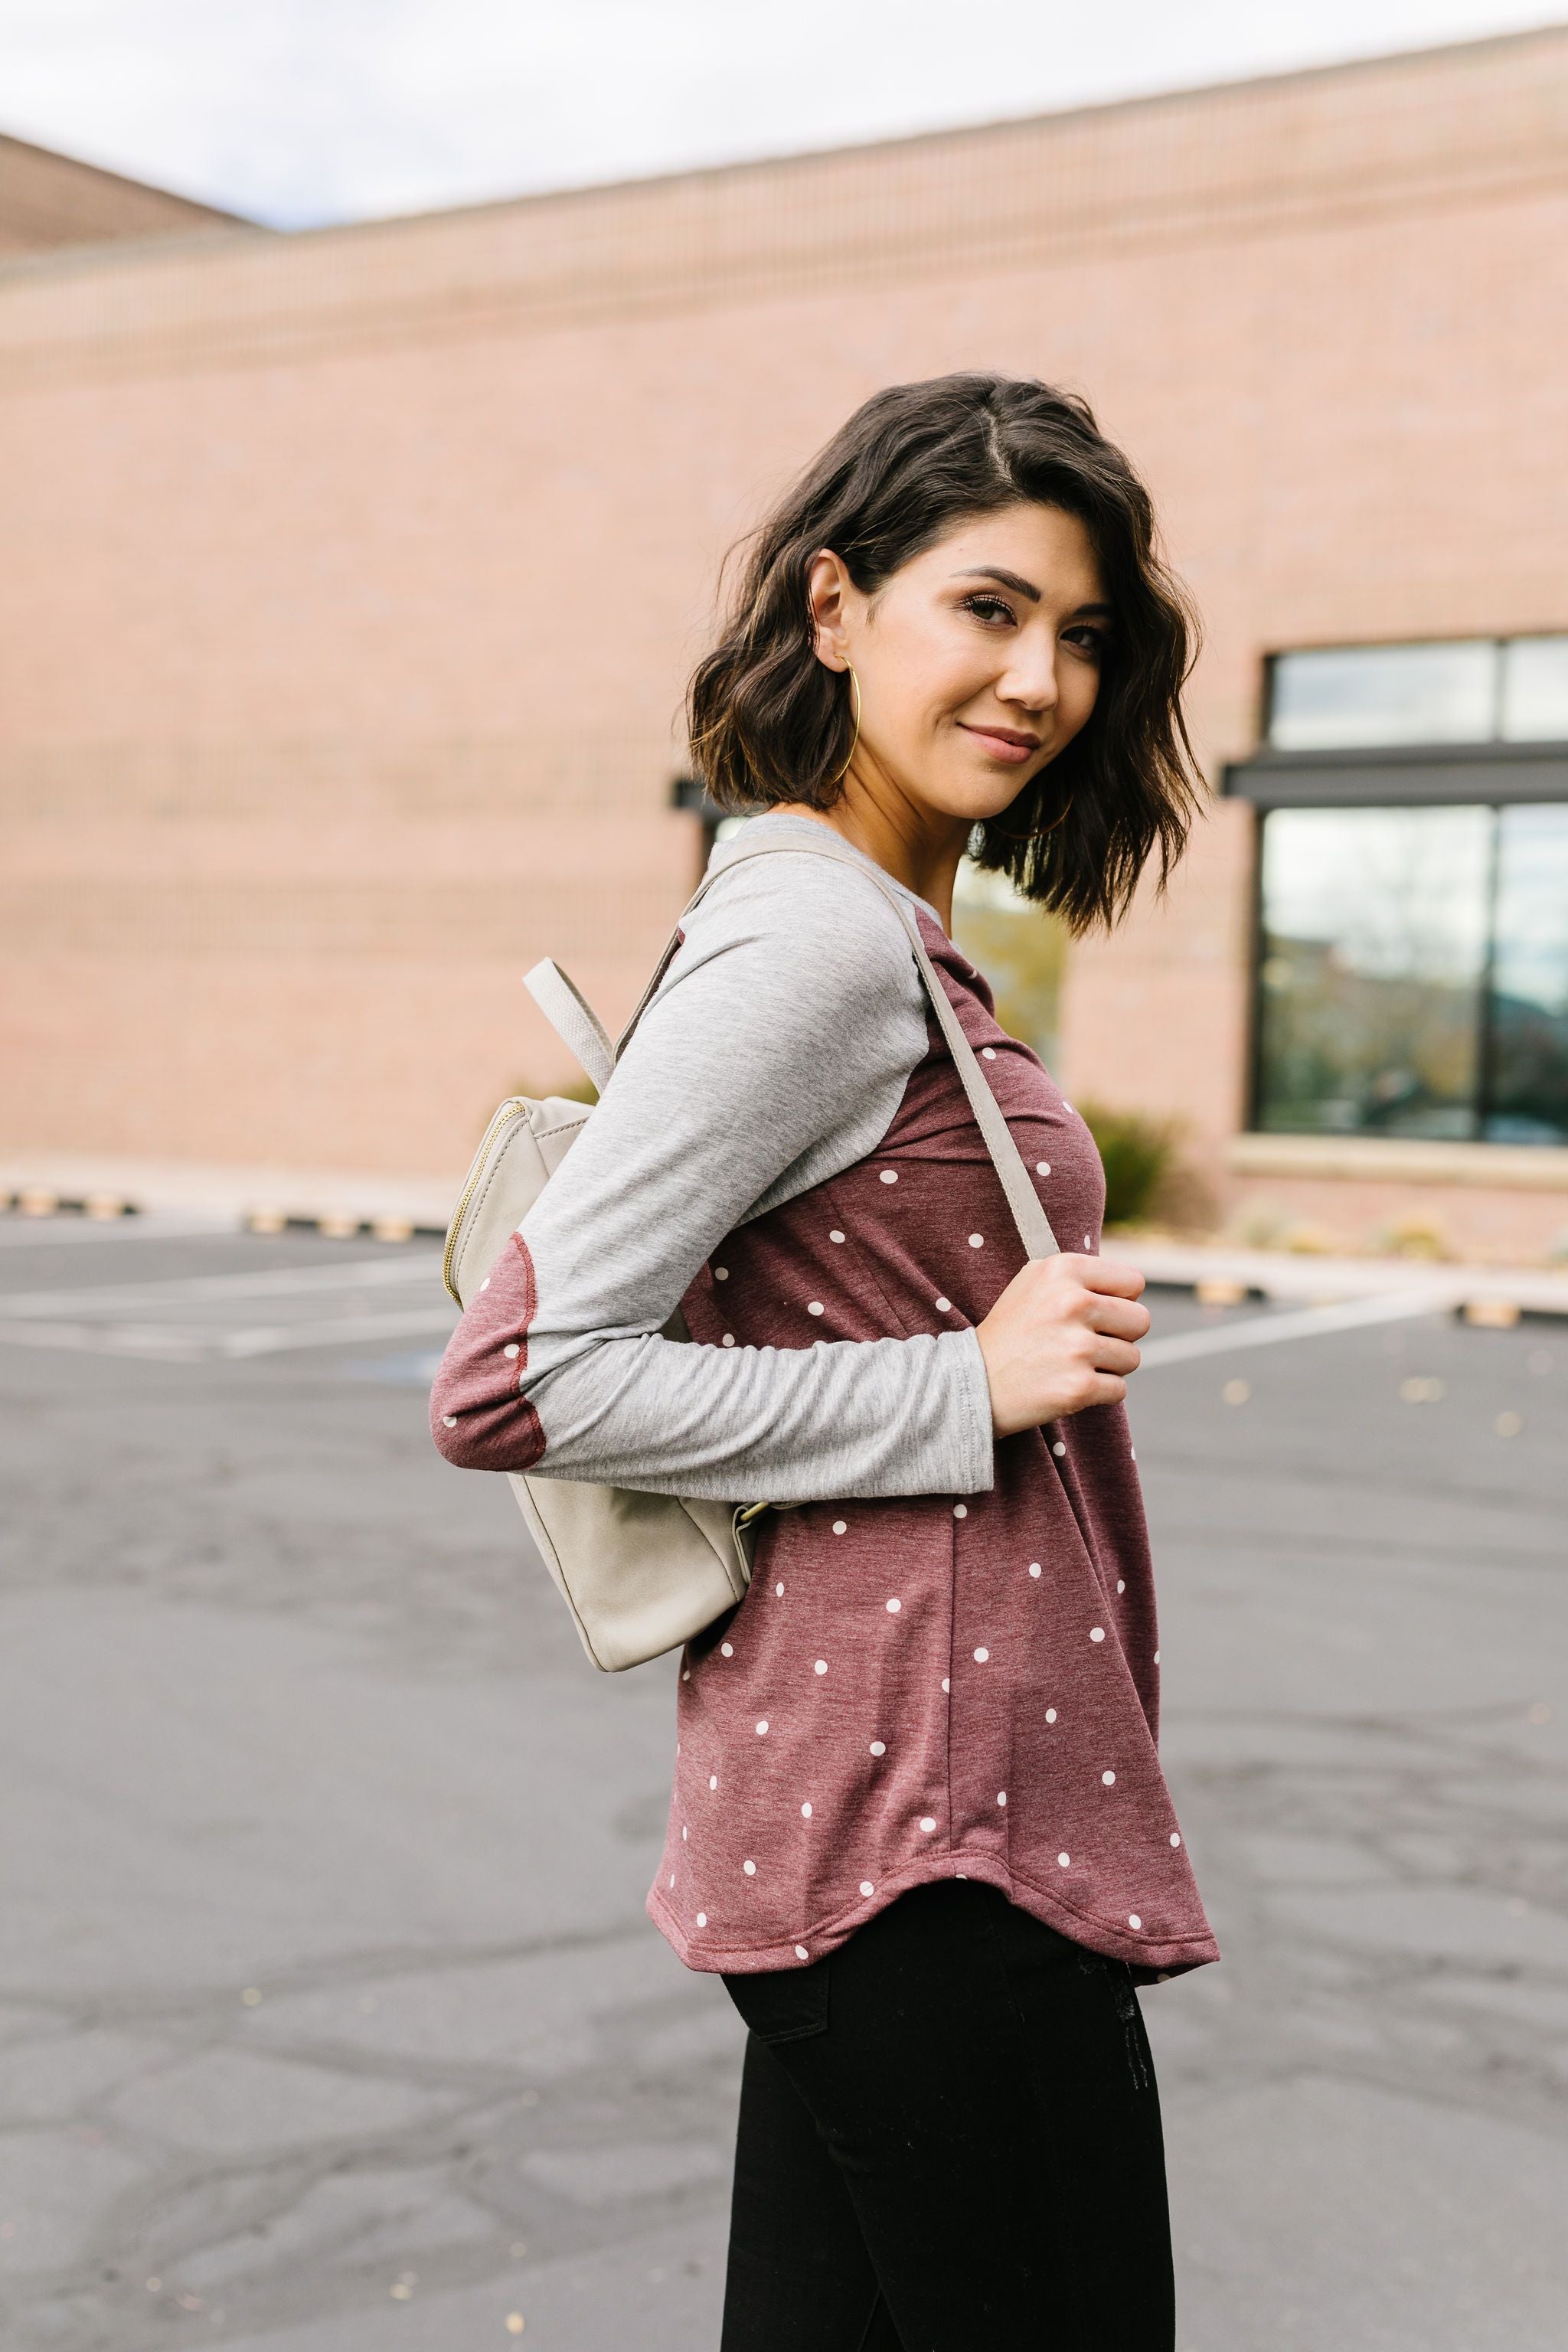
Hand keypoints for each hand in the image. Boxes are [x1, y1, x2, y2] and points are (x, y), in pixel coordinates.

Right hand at [975, 1253, 1149, 1437]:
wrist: (971, 1381)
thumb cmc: (1009, 1332)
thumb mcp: (1033, 1283)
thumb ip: (1079, 1277)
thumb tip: (1130, 1287)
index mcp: (1063, 1270)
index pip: (1133, 1282)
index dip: (1121, 1300)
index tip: (1098, 1313)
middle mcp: (1072, 1303)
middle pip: (1140, 1320)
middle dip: (1120, 1335)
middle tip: (1087, 1343)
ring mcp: (1077, 1347)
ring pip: (1132, 1357)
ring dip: (1109, 1366)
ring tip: (1073, 1365)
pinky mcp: (1079, 1387)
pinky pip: (1119, 1389)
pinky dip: (1099, 1393)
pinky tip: (1068, 1385)